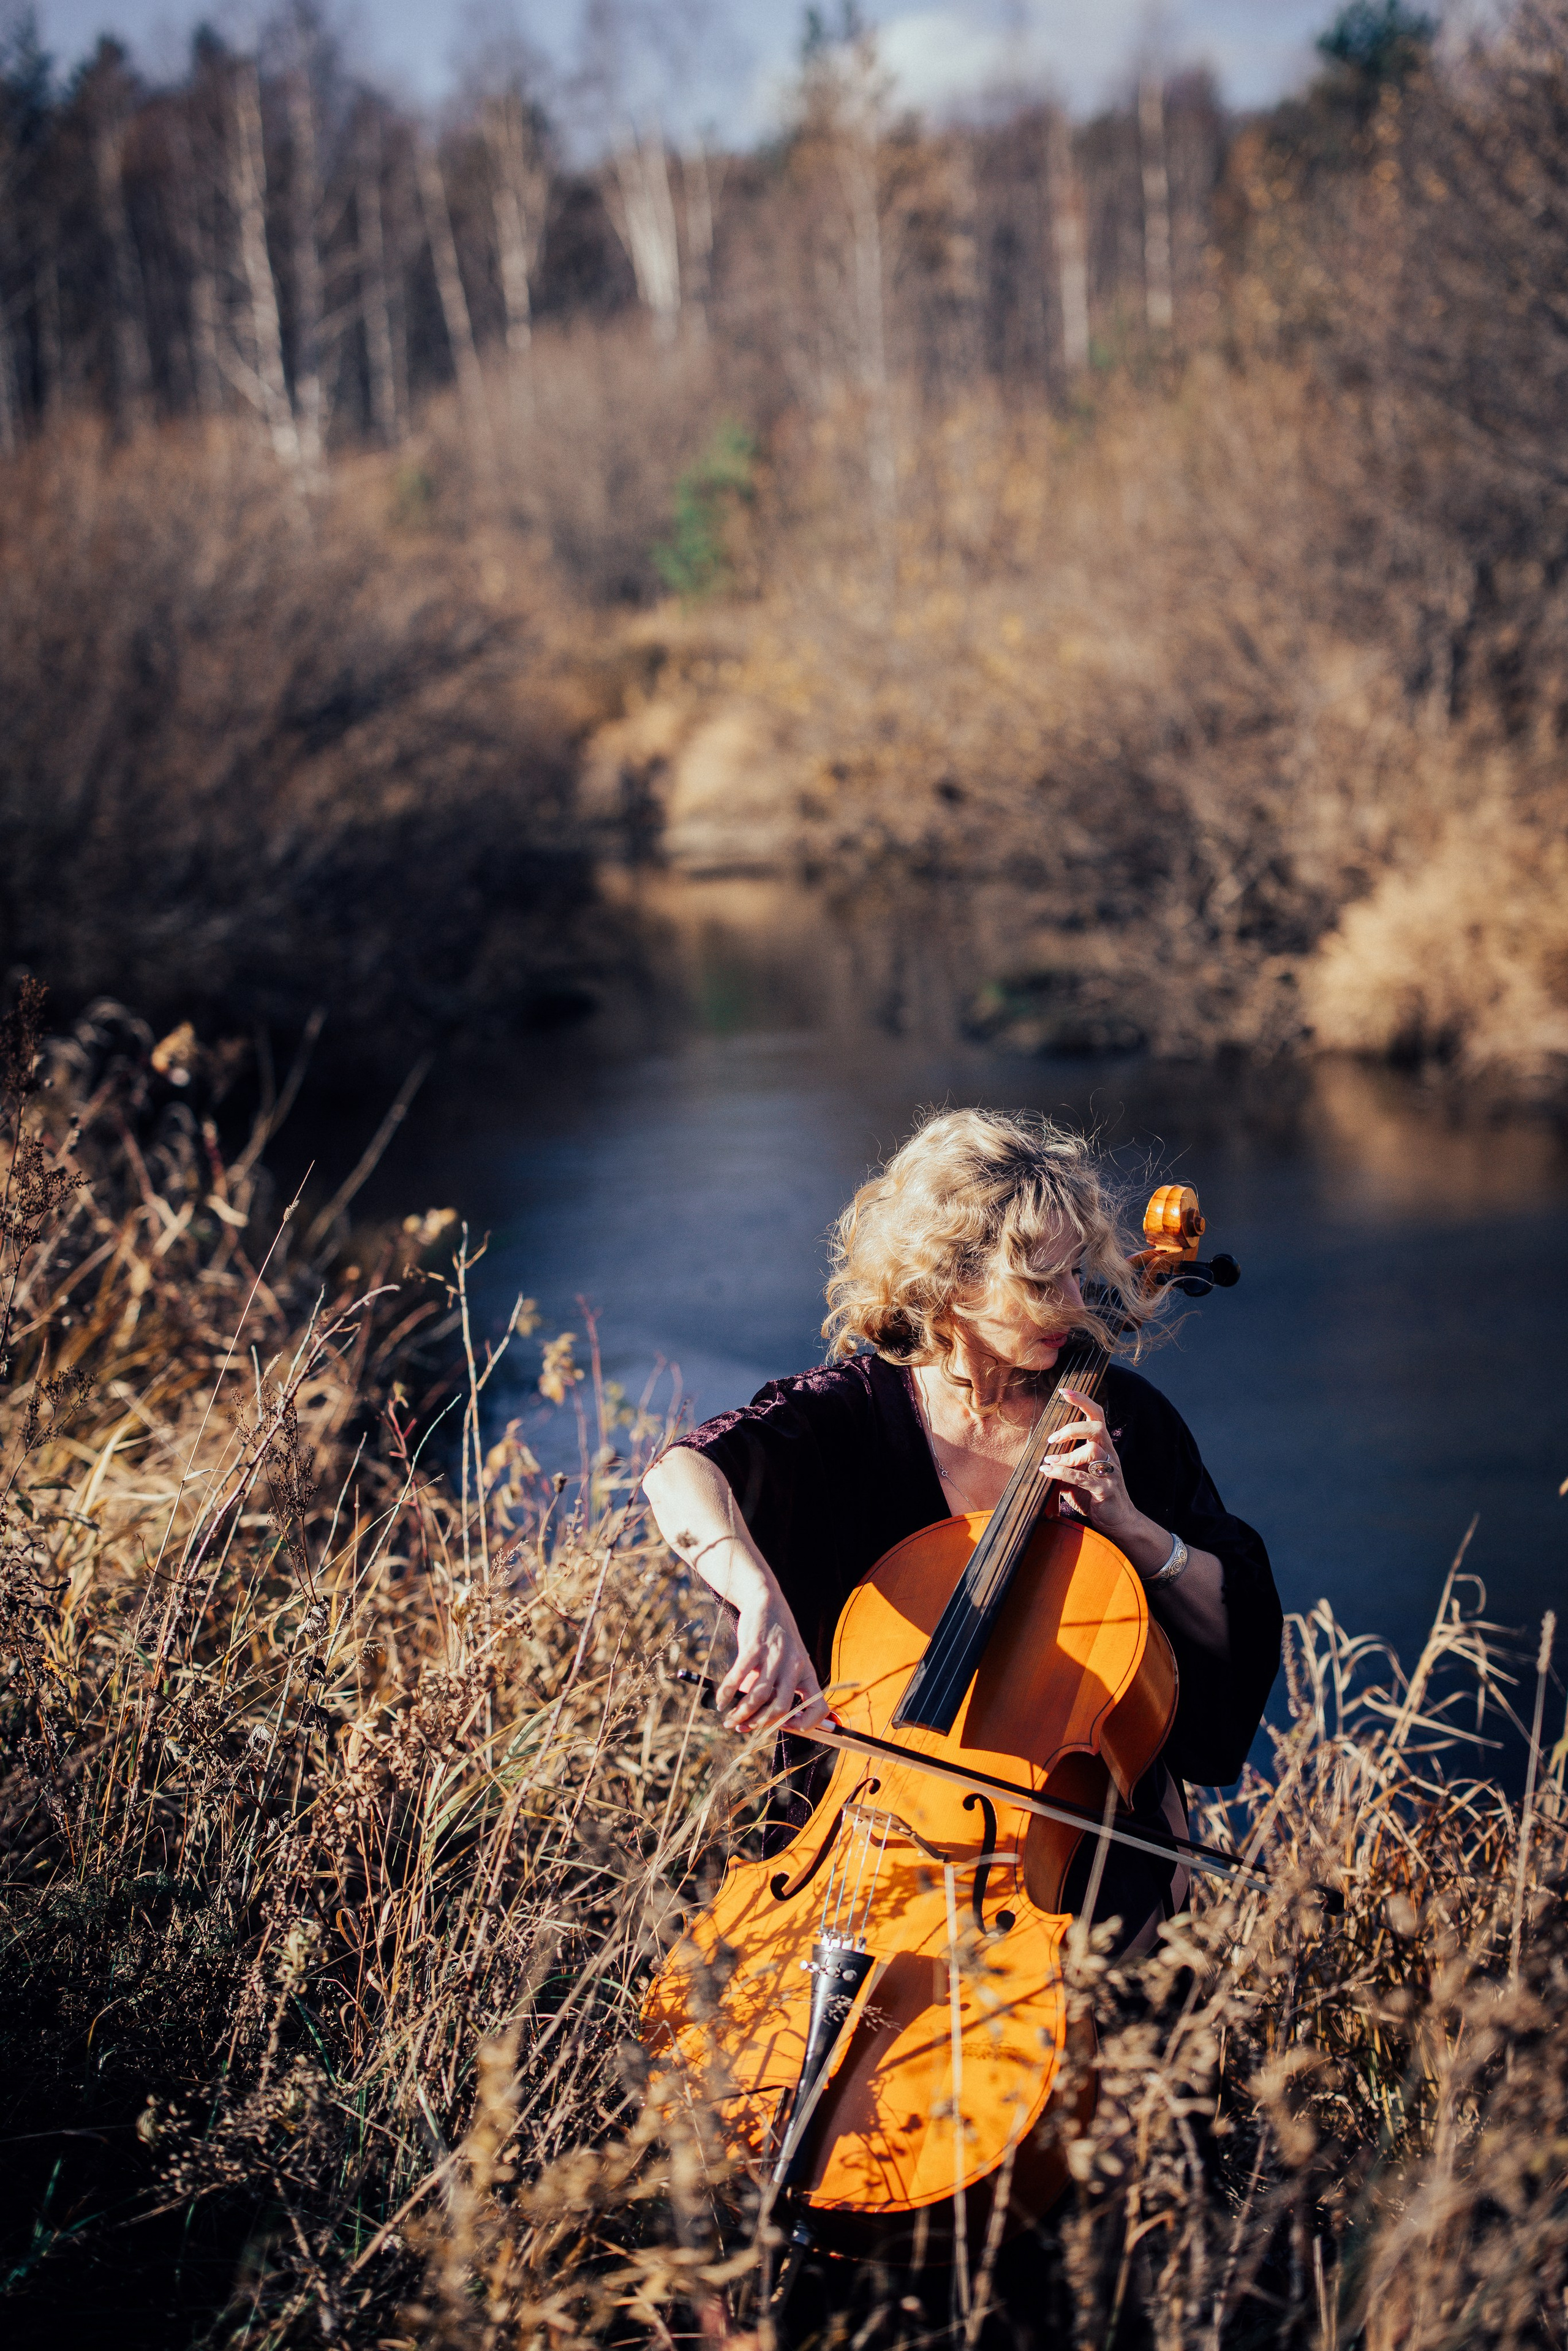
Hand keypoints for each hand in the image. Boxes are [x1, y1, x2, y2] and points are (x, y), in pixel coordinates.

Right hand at [715, 1582, 827, 1733]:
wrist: (766, 1601)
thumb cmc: (775, 1638)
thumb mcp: (784, 1662)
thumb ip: (773, 1687)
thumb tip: (753, 1717)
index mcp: (807, 1672)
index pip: (819, 1707)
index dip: (806, 1724)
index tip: (785, 1728)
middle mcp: (795, 1666)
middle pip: (781, 1708)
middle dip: (759, 1724)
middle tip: (742, 1728)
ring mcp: (775, 1655)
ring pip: (760, 1696)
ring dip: (742, 1713)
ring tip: (729, 1720)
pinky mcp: (755, 1646)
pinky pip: (740, 1675)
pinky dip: (728, 1692)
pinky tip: (721, 1701)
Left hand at [1040, 1384, 1140, 1543]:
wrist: (1119, 1523)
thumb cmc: (1096, 1496)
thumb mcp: (1076, 1478)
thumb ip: (1062, 1466)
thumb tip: (1039, 1458)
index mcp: (1102, 1446)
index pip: (1096, 1415)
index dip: (1082, 1401)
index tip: (1063, 1391)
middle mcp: (1109, 1455)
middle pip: (1097, 1427)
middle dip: (1074, 1427)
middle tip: (1052, 1437)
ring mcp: (1110, 1472)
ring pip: (1093, 1450)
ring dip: (1067, 1454)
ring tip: (1048, 1461)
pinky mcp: (1106, 1490)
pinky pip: (1086, 1478)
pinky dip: (1064, 1473)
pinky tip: (1048, 1473)